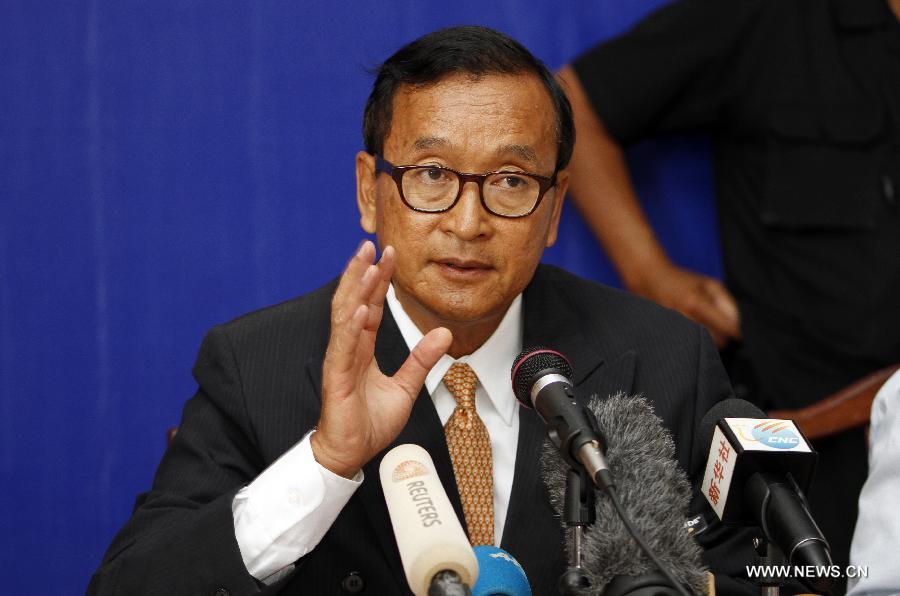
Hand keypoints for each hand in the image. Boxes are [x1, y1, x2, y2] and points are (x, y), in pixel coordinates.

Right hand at [311, 241, 452, 477]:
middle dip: (362, 272)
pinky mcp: (336, 378)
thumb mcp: (405, 388)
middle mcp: (348, 349)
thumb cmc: (369, 423)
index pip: (371, 306)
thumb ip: (422, 360)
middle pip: (354, 301)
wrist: (350, 454)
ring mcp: (340, 361)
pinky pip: (343, 347)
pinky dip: (350, 326)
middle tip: (373, 243)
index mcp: (362, 349)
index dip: (379, 281)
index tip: (388, 255)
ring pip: (344, 316)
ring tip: (362, 263)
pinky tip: (359, 308)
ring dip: (353, 288)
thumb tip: (443, 334)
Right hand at [631, 262, 740, 347]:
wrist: (650, 279)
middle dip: (723, 340)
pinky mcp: (665, 334)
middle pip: (716, 342)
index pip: (727, 328)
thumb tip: (736, 325)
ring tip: (707, 335)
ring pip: (701, 348)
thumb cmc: (683, 281)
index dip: (737, 334)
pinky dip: (694, 344)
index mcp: (696, 303)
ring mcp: (672, 327)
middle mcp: (683, 317)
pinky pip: (687, 347)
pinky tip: (693, 336)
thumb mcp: (709, 284)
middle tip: (722, 334)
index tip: (738, 335)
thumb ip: (727, 303)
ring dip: (709, 344)